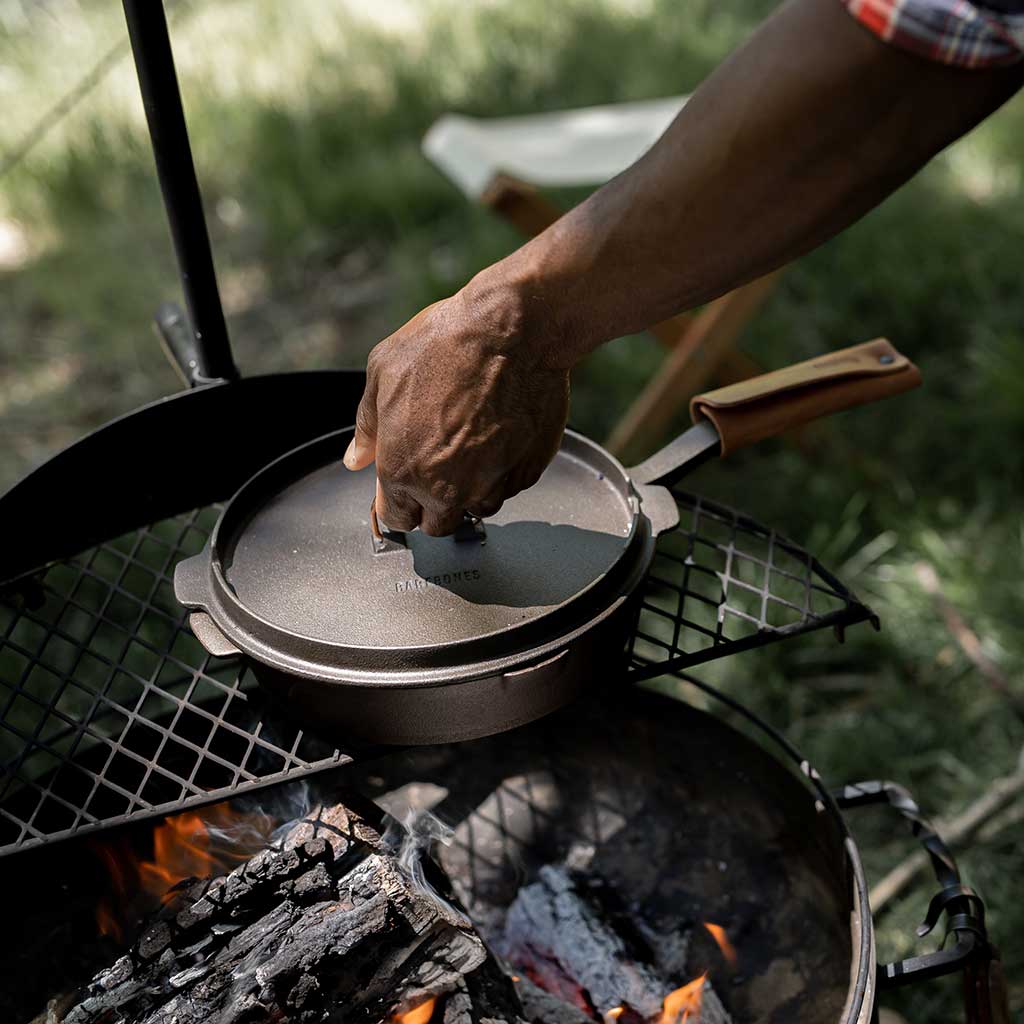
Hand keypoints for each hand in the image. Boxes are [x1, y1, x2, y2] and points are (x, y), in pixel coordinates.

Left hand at [343, 275, 569, 535]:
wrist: (511, 330)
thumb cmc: (445, 343)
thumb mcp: (383, 374)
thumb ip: (367, 427)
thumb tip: (356, 457)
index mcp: (403, 469)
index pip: (398, 518)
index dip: (398, 503)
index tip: (404, 490)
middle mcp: (448, 488)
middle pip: (438, 525)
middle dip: (434, 505)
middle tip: (438, 467)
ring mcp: (491, 483)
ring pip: (478, 508)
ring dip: (472, 491)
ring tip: (472, 450)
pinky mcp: (527, 470)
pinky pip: (510, 486)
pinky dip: (503, 472)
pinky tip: (499, 438)